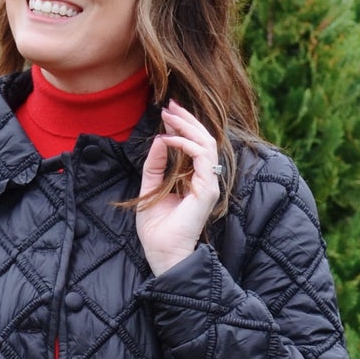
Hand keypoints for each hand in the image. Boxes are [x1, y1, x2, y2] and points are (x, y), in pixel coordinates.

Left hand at [136, 100, 221, 276]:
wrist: (161, 252)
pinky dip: (185, 145)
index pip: (195, 146)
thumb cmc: (157, 229)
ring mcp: (209, 184)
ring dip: (187, 127)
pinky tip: (168, 140)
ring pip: (207, 143)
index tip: (166, 113)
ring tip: (170, 116)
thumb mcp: (150, 188)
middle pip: (204, 140)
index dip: (182, 127)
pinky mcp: (208, 189)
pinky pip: (202, 158)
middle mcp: (205, 180)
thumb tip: (161, 138)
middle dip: (187, 120)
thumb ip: (155, 165)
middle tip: (170, 105)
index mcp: (194, 180)